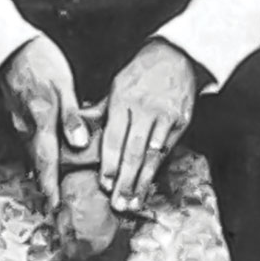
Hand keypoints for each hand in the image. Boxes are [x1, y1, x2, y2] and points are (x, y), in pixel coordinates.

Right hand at [0, 37, 87, 210]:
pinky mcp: (16, 112)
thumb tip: (79, 143)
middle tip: (53, 204)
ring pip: (32, 150)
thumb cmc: (38, 59)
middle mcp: (27, 126)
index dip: (51, 185)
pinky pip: (29, 137)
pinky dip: (37, 149)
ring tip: (51, 185)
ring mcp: (19, 120)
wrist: (6, 44)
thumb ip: (70, 116)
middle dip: (46, 183)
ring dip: (42, 168)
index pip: (48, 161)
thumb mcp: (62, 84)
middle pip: (38, 162)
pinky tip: (46, 151)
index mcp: (42, 121)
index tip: (53, 206)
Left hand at [100, 39, 197, 212]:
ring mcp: (165, 116)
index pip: (114, 138)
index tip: (105, 185)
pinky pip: (168, 149)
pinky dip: (158, 168)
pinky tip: (149, 184)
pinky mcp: (181, 121)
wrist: (175, 56)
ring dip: (142, 181)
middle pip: (133, 151)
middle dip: (125, 181)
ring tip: (133, 202)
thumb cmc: (140, 74)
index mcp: (123, 100)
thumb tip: (78, 132)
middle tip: (118, 205)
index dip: (109, 164)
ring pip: (152, 155)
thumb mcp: (115, 87)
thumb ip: (101, 112)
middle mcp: (144, 109)